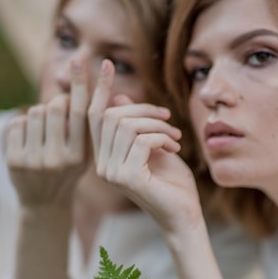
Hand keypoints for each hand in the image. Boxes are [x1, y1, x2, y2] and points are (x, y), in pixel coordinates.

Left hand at [5, 60, 89, 208]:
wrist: (44, 203)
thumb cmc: (69, 171)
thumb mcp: (86, 154)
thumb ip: (91, 127)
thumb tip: (105, 91)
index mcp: (80, 156)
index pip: (83, 112)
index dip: (82, 84)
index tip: (80, 60)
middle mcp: (58, 159)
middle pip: (55, 106)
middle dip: (57, 102)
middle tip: (60, 110)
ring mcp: (35, 161)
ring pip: (35, 112)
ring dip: (41, 114)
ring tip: (46, 130)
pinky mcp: (15, 161)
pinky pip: (17, 122)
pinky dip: (24, 124)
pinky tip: (31, 138)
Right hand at [88, 59, 202, 233]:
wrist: (184, 215)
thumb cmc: (172, 183)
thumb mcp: (154, 145)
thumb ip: (135, 125)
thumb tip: (118, 97)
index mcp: (104, 155)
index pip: (94, 116)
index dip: (98, 88)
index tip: (105, 63)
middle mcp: (101, 164)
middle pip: (111, 116)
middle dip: (143, 109)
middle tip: (168, 119)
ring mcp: (111, 172)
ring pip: (125, 126)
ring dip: (156, 125)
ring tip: (174, 138)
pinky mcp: (126, 177)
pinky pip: (140, 140)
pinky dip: (161, 137)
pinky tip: (173, 149)